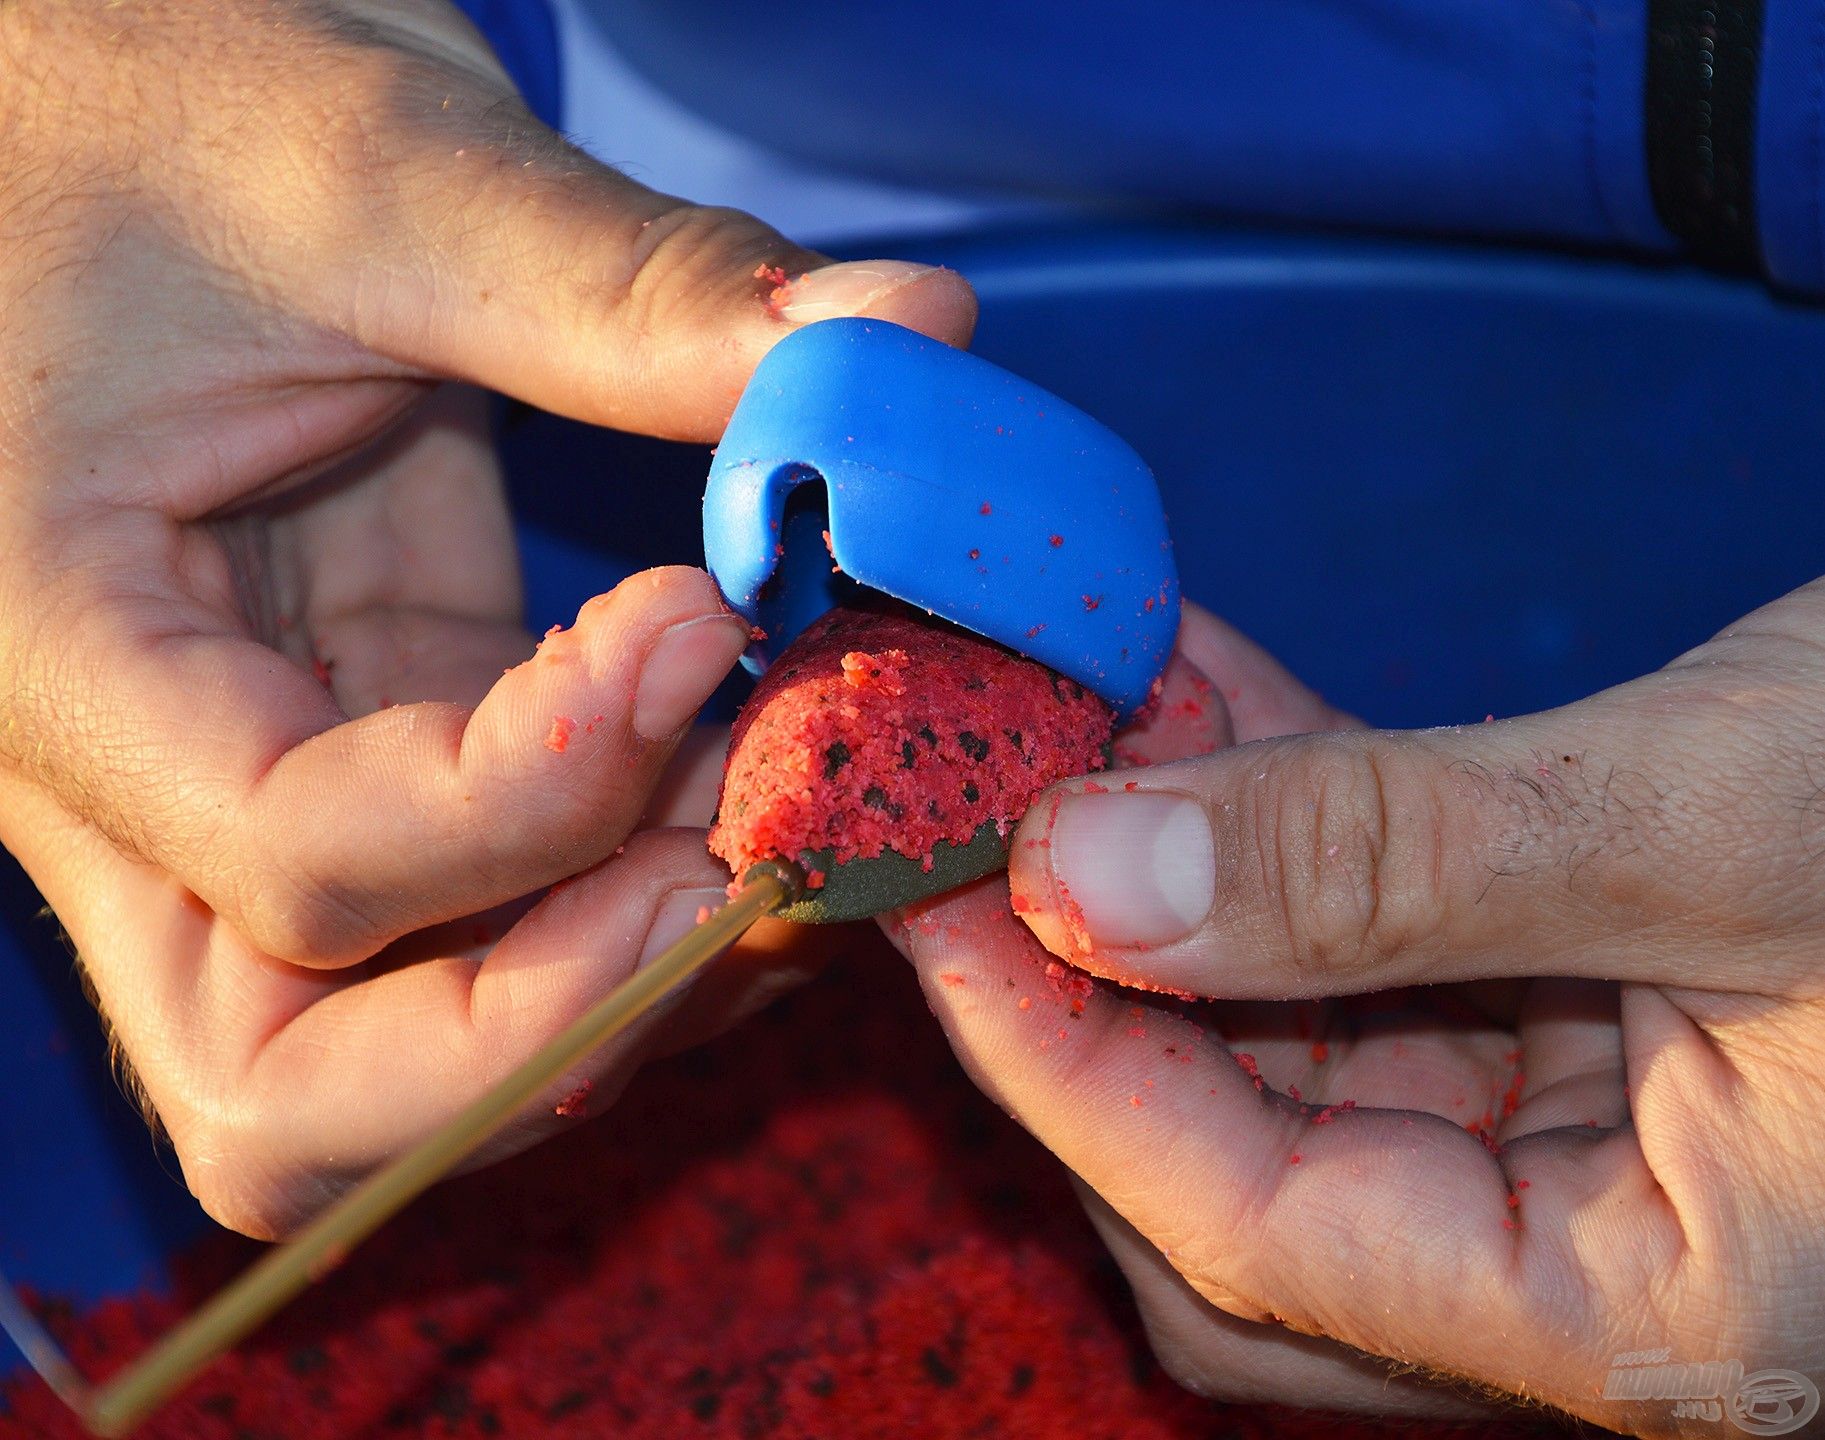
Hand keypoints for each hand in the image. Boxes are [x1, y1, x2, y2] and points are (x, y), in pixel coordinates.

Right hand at [0, 0, 973, 1237]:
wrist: (90, 88)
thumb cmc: (146, 94)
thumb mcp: (371, 168)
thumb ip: (632, 288)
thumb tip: (907, 338)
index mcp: (58, 649)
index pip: (301, 860)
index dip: (540, 794)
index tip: (704, 622)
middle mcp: (141, 788)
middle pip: (293, 1094)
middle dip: (553, 1020)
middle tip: (755, 862)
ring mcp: (266, 790)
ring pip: (392, 1062)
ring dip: (610, 992)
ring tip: (785, 826)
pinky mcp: (377, 750)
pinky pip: (492, 921)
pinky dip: (633, 897)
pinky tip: (760, 783)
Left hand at [889, 589, 1824, 1434]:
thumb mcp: (1729, 822)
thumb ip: (1396, 868)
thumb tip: (1087, 875)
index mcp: (1654, 1317)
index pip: (1247, 1231)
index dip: (1059, 1059)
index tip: (928, 894)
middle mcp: (1602, 1257)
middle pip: (1241, 1166)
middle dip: (1091, 980)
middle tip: (971, 798)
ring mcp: (1595, 1134)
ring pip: (1294, 1041)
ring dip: (1171, 875)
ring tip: (1067, 706)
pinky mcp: (1596, 1004)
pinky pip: (1380, 937)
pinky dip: (1281, 820)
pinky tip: (1197, 690)